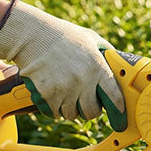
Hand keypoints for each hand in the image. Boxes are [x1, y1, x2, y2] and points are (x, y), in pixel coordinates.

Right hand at [0, 0, 124, 119]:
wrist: (32, 35)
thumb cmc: (62, 35)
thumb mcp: (90, 38)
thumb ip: (106, 52)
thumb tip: (117, 64)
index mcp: (97, 67)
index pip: (114, 96)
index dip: (118, 109)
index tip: (119, 115)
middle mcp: (82, 80)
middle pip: (91, 112)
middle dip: (89, 109)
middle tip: (85, 102)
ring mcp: (63, 89)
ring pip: (71, 114)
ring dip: (70, 108)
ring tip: (66, 94)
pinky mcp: (46, 94)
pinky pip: (54, 113)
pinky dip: (54, 108)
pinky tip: (53, 95)